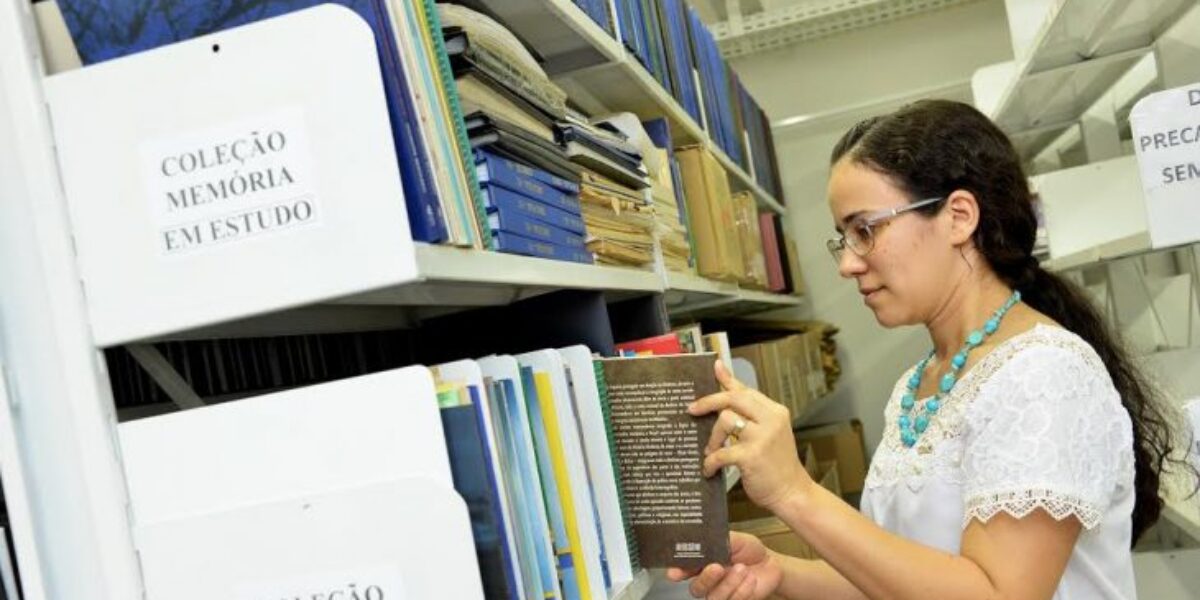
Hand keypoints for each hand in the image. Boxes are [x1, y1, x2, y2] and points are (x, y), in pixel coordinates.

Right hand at [666, 532, 782, 599]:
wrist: (770, 564)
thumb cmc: (748, 550)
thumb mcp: (735, 539)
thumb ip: (720, 541)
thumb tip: (705, 539)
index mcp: (702, 563)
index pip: (683, 570)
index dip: (677, 572)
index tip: (674, 572)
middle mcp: (708, 581)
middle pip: (696, 588)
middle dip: (705, 579)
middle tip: (717, 567)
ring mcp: (720, 593)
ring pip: (714, 598)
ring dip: (728, 584)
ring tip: (742, 569)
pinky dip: (742, 590)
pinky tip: (750, 578)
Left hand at [689, 360, 812, 511]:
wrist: (792, 493)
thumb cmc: (776, 464)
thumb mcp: (769, 433)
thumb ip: (751, 413)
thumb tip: (731, 390)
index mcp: (775, 412)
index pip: (746, 391)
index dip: (726, 380)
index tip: (713, 369)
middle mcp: (771, 420)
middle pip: (733, 399)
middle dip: (708, 402)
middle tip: (692, 410)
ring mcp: (762, 438)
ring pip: (725, 420)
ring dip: (712, 438)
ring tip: (711, 451)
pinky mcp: (751, 456)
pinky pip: (721, 453)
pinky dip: (711, 462)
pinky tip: (710, 469)